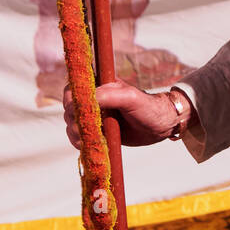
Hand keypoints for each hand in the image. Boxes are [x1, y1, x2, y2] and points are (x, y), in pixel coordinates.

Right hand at [62, 79, 185, 147]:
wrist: (160, 126)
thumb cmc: (148, 107)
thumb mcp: (131, 98)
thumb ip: (110, 95)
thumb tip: (87, 99)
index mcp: (99, 84)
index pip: (74, 86)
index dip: (71, 99)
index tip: (77, 111)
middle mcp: (93, 98)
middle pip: (69, 107)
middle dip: (74, 120)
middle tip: (85, 129)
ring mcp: (94, 114)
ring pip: (72, 123)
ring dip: (75, 133)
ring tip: (88, 139)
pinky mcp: (96, 130)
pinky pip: (79, 136)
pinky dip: (79, 142)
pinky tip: (88, 145)